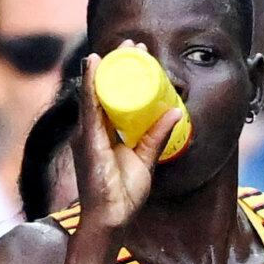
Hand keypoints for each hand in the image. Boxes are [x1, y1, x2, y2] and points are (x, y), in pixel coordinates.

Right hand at [75, 41, 182, 231]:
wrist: (110, 218)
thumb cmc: (123, 195)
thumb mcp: (146, 159)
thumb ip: (157, 136)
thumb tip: (177, 111)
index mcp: (102, 135)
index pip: (112, 98)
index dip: (123, 75)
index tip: (137, 54)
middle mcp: (91, 131)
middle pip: (102, 91)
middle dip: (115, 65)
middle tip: (132, 44)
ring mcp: (86, 135)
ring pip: (95, 93)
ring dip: (106, 68)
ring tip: (119, 48)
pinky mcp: (87, 141)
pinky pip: (89, 107)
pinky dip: (91, 85)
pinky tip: (94, 67)